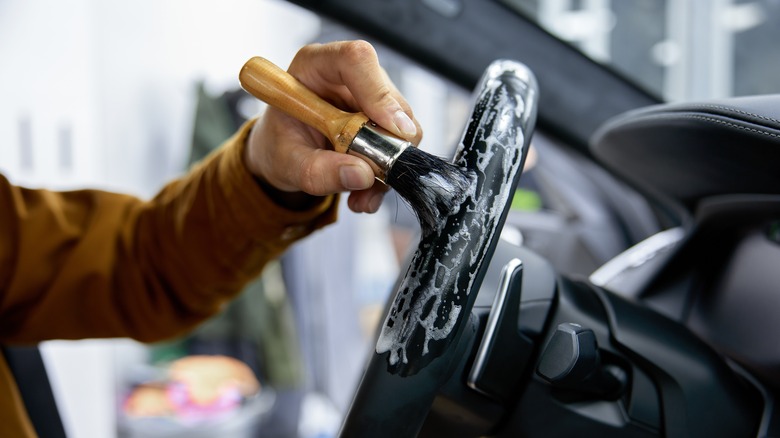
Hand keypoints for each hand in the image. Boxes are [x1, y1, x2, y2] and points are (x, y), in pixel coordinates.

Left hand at [245, 40, 422, 212]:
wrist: (286, 152)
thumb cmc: (280, 144)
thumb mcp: (287, 163)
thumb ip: (318, 170)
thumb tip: (363, 175)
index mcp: (314, 65)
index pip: (356, 59)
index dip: (378, 92)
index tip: (392, 129)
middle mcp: (349, 74)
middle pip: (389, 97)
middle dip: (386, 144)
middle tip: (368, 180)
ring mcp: (371, 94)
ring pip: (403, 124)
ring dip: (388, 165)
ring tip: (361, 194)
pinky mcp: (385, 117)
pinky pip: (402, 143)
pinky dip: (388, 172)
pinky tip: (366, 189)